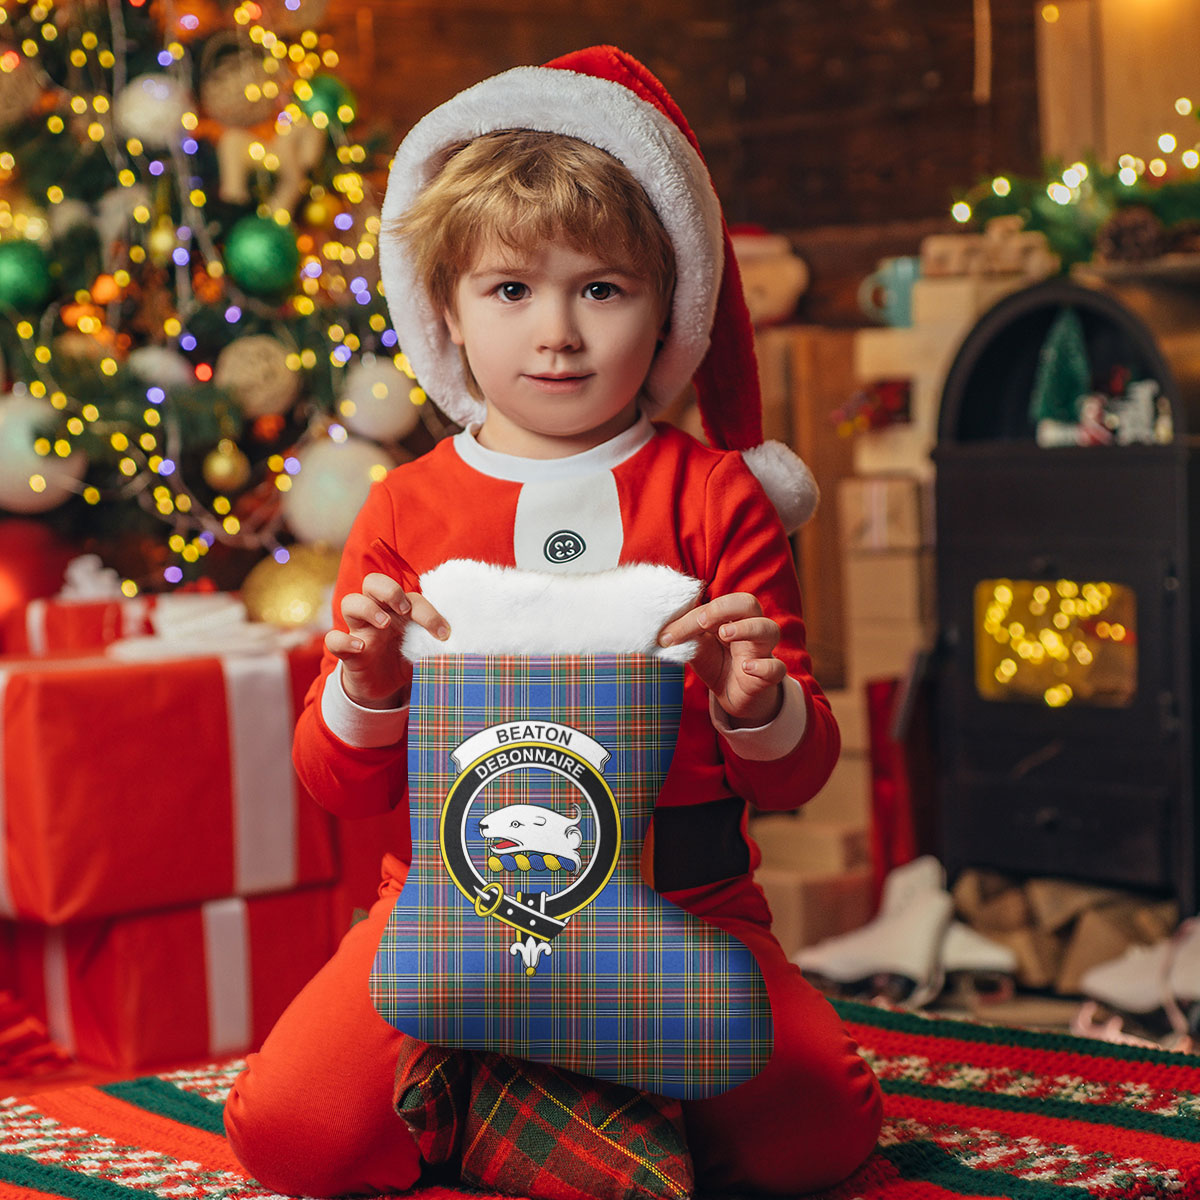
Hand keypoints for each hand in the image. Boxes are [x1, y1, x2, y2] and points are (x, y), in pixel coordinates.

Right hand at [324, 572, 448, 708]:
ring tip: (385, 624)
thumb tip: (463, 645)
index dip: (428, 612)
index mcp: (398, 610)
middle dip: (389, 590)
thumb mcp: (424, 651)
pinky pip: (333, 639)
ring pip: (350, 602)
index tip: (443, 633)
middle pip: (373, 582)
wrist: (384, 689)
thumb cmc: (405, 659)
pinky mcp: (346, 652)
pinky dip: (343, 640)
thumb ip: (437, 644)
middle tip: (404, 609)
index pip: (410, 596)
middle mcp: (377, 614)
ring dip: (368, 608)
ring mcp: (359, 631)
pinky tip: (361, 648)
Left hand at [658, 592, 785, 726]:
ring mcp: (762, 651)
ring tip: (725, 634)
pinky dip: (764, 666)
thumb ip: (685, 636)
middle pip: (749, 603)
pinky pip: (776, 668)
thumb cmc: (717, 663)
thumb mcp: (697, 648)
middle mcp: (750, 628)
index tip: (668, 635)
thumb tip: (661, 631)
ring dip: (747, 628)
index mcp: (731, 617)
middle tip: (702, 622)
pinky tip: (747, 667)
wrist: (734, 696)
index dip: (692, 616)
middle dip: (724, 608)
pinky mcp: (769, 676)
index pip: (716, 605)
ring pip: (769, 629)